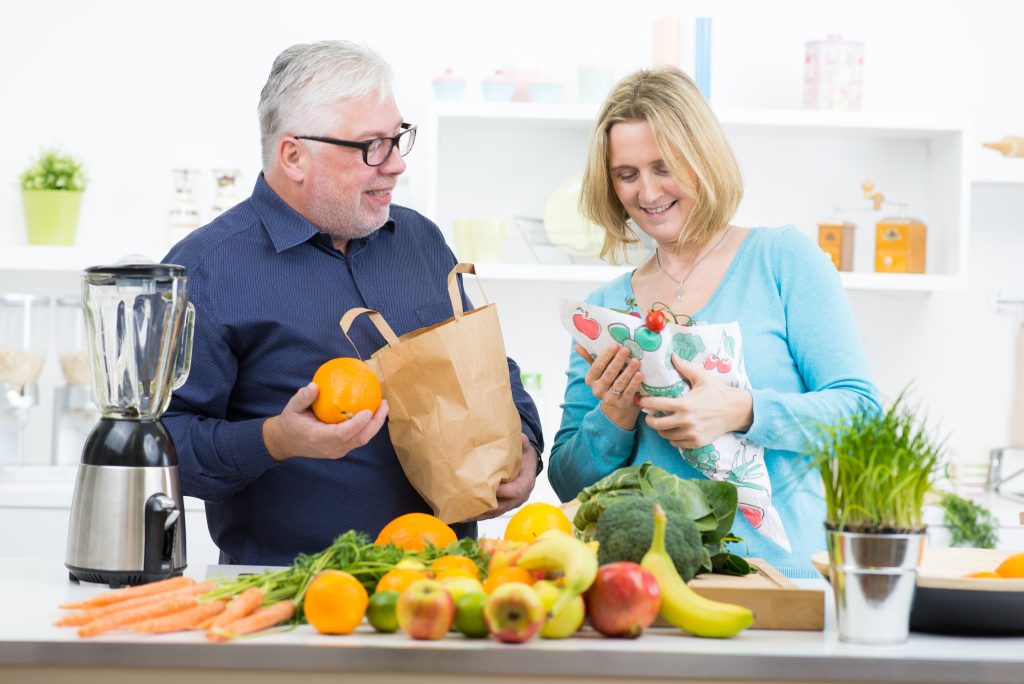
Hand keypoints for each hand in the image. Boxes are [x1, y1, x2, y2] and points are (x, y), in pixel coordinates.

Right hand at [262, 382, 389, 461]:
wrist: (287, 442)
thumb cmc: (290, 422)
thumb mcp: (291, 408)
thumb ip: (302, 398)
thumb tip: (314, 385)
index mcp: (319, 438)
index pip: (342, 434)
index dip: (357, 424)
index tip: (369, 410)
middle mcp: (331, 447)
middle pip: (359, 439)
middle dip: (375, 423)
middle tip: (384, 404)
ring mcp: (337, 451)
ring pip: (361, 440)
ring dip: (375, 425)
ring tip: (383, 406)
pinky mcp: (341, 449)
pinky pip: (358, 438)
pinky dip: (367, 426)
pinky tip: (373, 411)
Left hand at [464, 434, 538, 521]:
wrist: (525, 466)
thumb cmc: (523, 458)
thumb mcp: (524, 449)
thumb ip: (522, 444)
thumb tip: (520, 438)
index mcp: (526, 484)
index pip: (516, 490)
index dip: (505, 491)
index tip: (492, 488)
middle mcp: (518, 498)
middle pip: (501, 506)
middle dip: (485, 507)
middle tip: (469, 505)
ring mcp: (508, 504)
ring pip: (493, 513)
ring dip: (478, 514)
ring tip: (461, 515)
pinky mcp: (500, 506)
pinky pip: (488, 513)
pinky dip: (477, 514)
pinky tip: (463, 515)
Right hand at [576, 343, 642, 428]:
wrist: (618, 402)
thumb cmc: (609, 379)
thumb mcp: (599, 370)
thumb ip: (590, 357)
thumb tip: (577, 346)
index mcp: (590, 379)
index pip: (597, 366)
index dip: (606, 355)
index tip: (615, 345)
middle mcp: (597, 390)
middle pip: (609, 374)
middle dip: (618, 361)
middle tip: (626, 349)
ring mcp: (609, 399)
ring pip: (619, 383)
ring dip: (628, 371)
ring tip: (635, 361)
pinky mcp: (621, 404)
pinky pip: (628, 392)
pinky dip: (634, 383)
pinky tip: (639, 374)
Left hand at [638, 354, 752, 448]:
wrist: (737, 410)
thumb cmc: (718, 392)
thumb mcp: (702, 378)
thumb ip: (685, 368)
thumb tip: (672, 356)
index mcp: (684, 404)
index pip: (656, 405)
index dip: (645, 403)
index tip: (640, 401)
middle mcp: (686, 421)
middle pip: (657, 424)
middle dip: (649, 419)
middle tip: (649, 415)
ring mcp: (691, 434)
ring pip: (665, 435)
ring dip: (660, 429)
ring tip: (661, 422)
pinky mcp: (696, 442)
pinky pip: (676, 443)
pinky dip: (672, 438)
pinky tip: (673, 431)